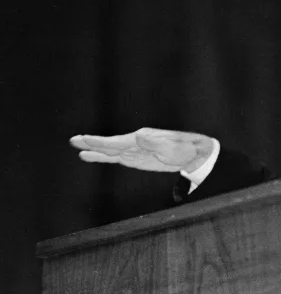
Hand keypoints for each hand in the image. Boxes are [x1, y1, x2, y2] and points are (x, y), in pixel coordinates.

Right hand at [70, 128, 214, 172]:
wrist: (193, 153)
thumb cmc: (183, 149)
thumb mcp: (170, 147)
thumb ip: (154, 143)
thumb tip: (139, 136)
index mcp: (141, 138)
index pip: (116, 142)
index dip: (100, 142)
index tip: (85, 140)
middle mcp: (134, 141)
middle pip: (109, 144)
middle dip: (92, 142)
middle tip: (73, 140)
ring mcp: (133, 149)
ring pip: (109, 151)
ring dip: (94, 150)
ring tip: (77, 148)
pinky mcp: (135, 158)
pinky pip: (115, 157)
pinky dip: (102, 157)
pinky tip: (90, 156)